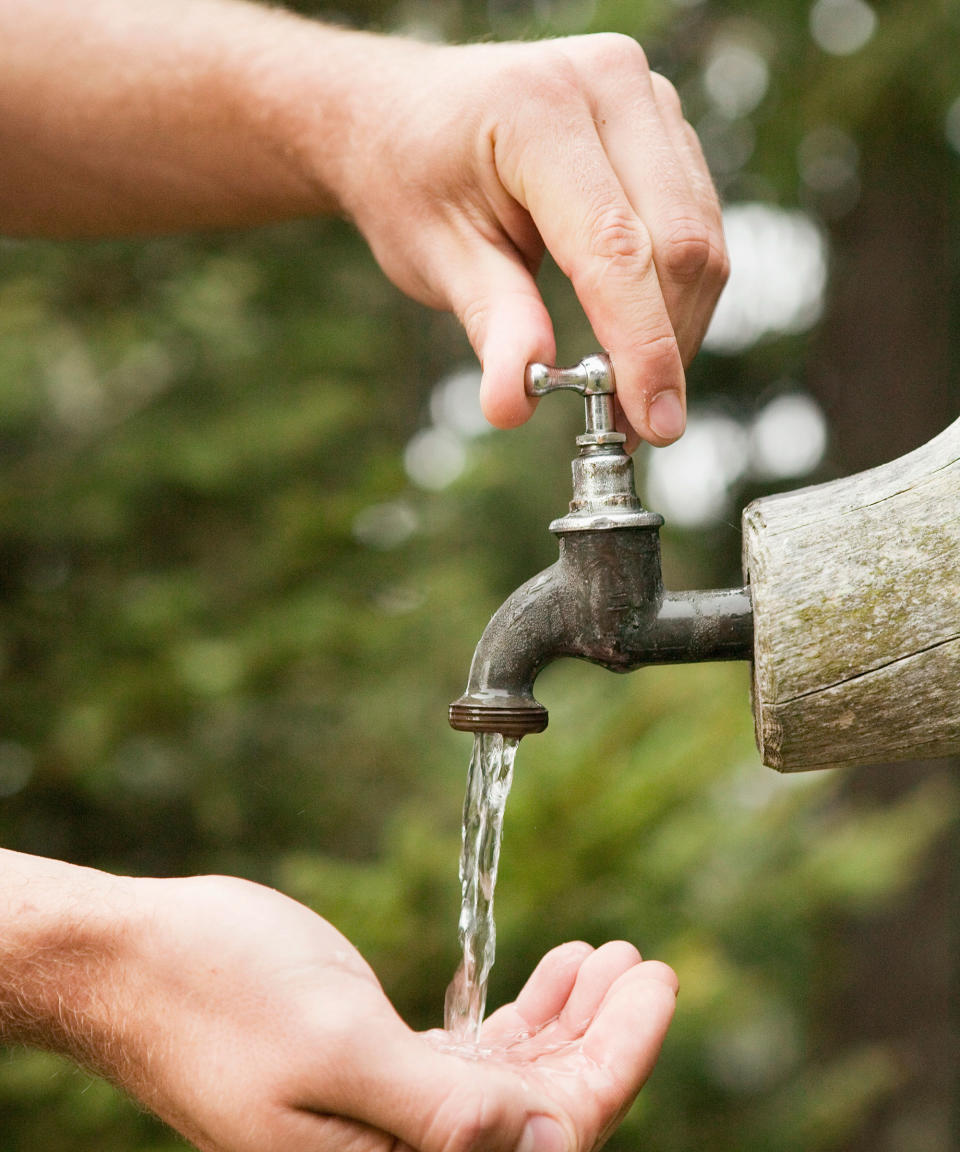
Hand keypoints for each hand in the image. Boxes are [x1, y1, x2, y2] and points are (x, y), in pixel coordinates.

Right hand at [107, 875, 675, 1151]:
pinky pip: (476, 1060)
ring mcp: (389, 1115)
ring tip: (607, 954)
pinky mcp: (377, 1072)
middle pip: (541, 1114)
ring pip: (514, 1086)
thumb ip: (445, 1111)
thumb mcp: (336, 1047)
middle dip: (603, 1038)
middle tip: (642, 962)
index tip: (657, 986)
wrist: (132, 962)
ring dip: (569, 1021)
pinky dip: (523, 1015)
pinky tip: (552, 970)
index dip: (616, 1064)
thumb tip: (552, 1144)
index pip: (546, 1137)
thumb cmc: (218, 993)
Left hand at [336, 34, 727, 447]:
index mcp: (539, 111)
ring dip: (678, 330)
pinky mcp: (665, 128)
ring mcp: (647, 100)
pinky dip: (678, 297)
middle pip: (680, 244)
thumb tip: (515, 405)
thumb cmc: (410, 178)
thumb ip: (493, 327)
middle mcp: (609, 85)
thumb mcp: (436, 258)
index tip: (654, 424)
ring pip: (701, 241)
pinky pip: (698, 227)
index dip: (643, 344)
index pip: (616, 247)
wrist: (402, 113)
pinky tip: (642, 341)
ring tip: (632, 397)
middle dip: (665, 348)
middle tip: (635, 428)